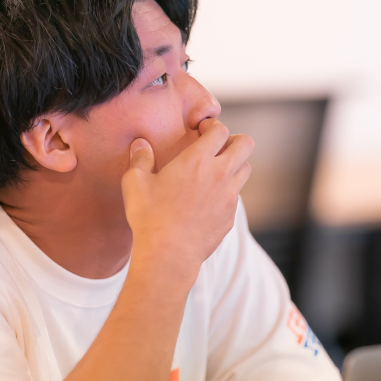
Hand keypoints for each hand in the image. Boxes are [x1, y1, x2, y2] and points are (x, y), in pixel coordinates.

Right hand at [121, 119, 253, 286]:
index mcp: (197, 160)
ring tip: (214, 172)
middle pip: (245, 145)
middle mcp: (219, 175)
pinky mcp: (230, 217)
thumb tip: (140, 144)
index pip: (220, 130)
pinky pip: (236, 197)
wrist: (168, 254)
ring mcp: (228, 197)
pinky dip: (227, 192)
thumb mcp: (135, 183)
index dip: (212, 126)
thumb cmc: (149, 217)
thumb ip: (140, 158)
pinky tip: (208, 201)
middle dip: (234, 140)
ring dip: (234, 165)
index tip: (202, 131)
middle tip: (217, 147)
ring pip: (245, 170)